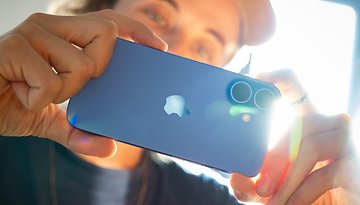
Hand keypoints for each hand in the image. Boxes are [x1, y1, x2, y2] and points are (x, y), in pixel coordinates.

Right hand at [0, 10, 166, 157]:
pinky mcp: (15, 48)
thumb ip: (77, 131)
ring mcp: (32, 34)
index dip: (137, 31)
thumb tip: (109, 146)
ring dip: (64, 92)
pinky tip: (20, 92)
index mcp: (64, 33)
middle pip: (106, 33)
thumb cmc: (10, 101)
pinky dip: (38, 99)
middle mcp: (51, 26)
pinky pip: (52, 82)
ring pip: (82, 65)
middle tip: (76, 85)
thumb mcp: (49, 118)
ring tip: (37, 92)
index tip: (159, 48)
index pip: (110, 22)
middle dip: (101, 68)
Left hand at [230, 69, 357, 203]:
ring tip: (271, 200)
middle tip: (259, 187)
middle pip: (298, 124)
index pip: (294, 87)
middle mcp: (328, 125)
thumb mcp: (272, 189)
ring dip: (285, 179)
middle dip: (273, 158)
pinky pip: (323, 173)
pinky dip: (301, 193)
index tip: (256, 77)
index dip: (277, 77)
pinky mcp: (355, 164)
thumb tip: (235, 178)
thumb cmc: (304, 195)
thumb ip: (252, 183)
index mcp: (306, 123)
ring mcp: (344, 142)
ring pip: (308, 146)